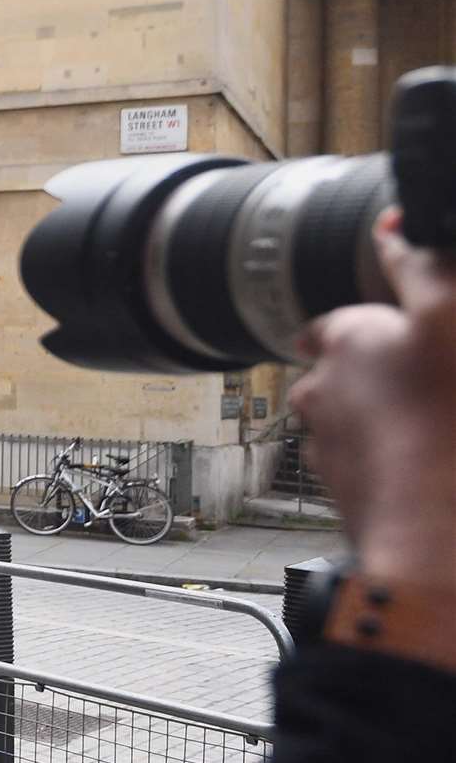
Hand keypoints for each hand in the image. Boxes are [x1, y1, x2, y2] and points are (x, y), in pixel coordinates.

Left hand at [291, 207, 455, 591]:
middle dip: (378, 375)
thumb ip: (421, 264)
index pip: (337, 321)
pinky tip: (426, 467)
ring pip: (352, 421)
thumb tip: (392, 225)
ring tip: (433, 429)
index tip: (395, 331)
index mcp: (344, 340)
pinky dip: (389, 462)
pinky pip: (363, 465)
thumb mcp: (450, 316)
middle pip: (343, 372)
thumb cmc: (448, 420)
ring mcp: (327, 446)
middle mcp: (320, 392)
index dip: (370, 322)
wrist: (435, 537)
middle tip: (430, 383)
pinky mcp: (343, 492)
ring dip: (385, 420)